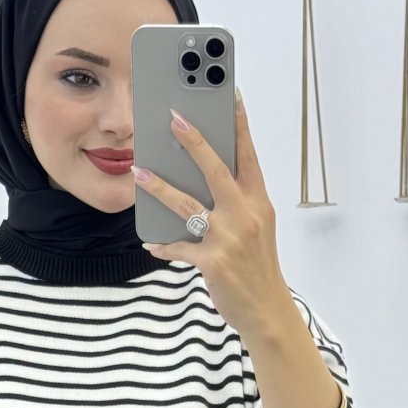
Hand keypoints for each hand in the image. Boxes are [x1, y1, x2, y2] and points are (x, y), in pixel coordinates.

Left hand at [132, 89, 290, 340]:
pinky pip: (179, 247)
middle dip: (193, 142)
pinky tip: (150, 242)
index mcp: (259, 203)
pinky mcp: (213, 262)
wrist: (267, 311)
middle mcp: (246, 215)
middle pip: (216, 170)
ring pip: (187, 205)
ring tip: (139, 171)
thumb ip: (237, 202)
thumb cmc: (258, 266)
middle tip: (173, 118)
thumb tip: (207, 178)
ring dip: (160, 187)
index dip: (239, 125)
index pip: (248, 157)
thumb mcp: (257, 228)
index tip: (230, 95)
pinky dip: (163, 245)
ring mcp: (229, 238)